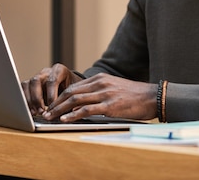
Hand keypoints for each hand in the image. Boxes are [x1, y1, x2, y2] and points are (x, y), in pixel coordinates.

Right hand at [21, 63, 82, 115]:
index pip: (52, 80)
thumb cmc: (73, 90)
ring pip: (27, 84)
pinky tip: (30, 111)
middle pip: (36, 81)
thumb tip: (67, 114)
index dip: (51, 95)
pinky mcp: (30, 84)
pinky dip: (25, 101)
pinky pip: (22, 90)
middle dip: (37, 98)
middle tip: (41, 111)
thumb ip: (70, 100)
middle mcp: (46, 72)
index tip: (53, 107)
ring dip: (30, 100)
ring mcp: (37, 77)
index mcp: (59, 70)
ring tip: (34, 113)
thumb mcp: (74, 93)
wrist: (69, 87)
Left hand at [41, 73, 157, 121]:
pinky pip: (87, 110)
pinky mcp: (110, 105)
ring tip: (50, 116)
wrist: (152, 97)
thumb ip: (99, 93)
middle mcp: (100, 83)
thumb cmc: (134, 96)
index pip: (74, 86)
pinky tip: (65, 119)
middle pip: (71, 92)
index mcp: (100, 78)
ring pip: (75, 100)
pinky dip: (73, 114)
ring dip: (60, 109)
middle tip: (45, 112)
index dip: (60, 96)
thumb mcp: (114, 88)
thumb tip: (82, 104)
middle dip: (55, 102)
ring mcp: (104, 93)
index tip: (51, 105)